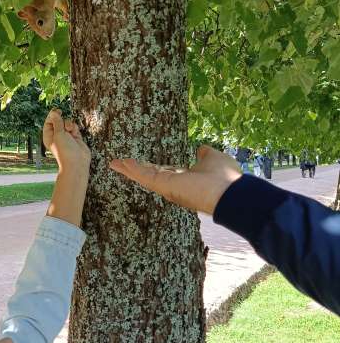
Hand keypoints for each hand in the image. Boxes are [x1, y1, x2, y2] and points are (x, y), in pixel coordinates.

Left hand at [43, 109, 90, 174]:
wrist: (77, 162)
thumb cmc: (65, 150)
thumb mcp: (58, 134)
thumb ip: (57, 122)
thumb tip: (53, 112)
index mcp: (48, 136)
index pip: (48, 122)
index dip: (52, 115)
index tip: (57, 110)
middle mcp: (57, 136)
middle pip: (58, 121)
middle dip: (62, 121)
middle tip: (63, 122)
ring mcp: (66, 137)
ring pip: (67, 123)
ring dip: (69, 124)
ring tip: (70, 131)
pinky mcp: (75, 137)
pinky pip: (74, 128)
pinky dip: (74, 128)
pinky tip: (75, 134)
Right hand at [110, 145, 241, 214]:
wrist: (229, 194)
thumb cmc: (225, 177)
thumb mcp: (214, 159)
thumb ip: (205, 154)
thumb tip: (201, 149)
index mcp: (184, 179)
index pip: (164, 173)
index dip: (152, 167)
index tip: (142, 163)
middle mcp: (174, 185)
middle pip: (149, 175)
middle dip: (134, 170)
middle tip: (119, 164)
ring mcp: (168, 187)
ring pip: (144, 176)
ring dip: (128, 169)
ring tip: (114, 163)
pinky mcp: (165, 186)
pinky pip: (146, 176)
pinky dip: (134, 169)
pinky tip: (121, 163)